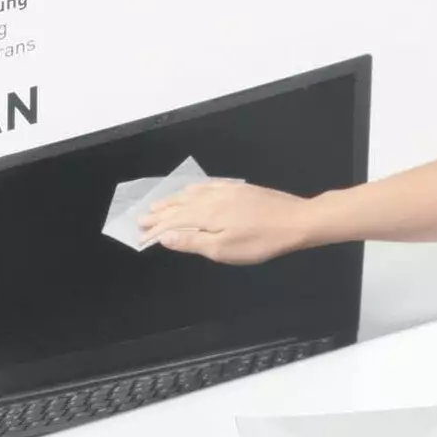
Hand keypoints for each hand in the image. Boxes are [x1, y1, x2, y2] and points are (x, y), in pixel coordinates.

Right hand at [140, 182, 318, 264]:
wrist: (295, 221)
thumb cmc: (260, 241)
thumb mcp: (223, 250)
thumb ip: (192, 242)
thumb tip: (165, 237)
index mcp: (205, 215)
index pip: (172, 222)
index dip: (155, 230)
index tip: (141, 236)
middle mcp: (211, 198)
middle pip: (178, 206)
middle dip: (159, 213)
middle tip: (141, 218)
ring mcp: (225, 191)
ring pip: (191, 194)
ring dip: (172, 200)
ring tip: (158, 204)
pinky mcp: (238, 189)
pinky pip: (207, 186)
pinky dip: (192, 189)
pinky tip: (191, 190)